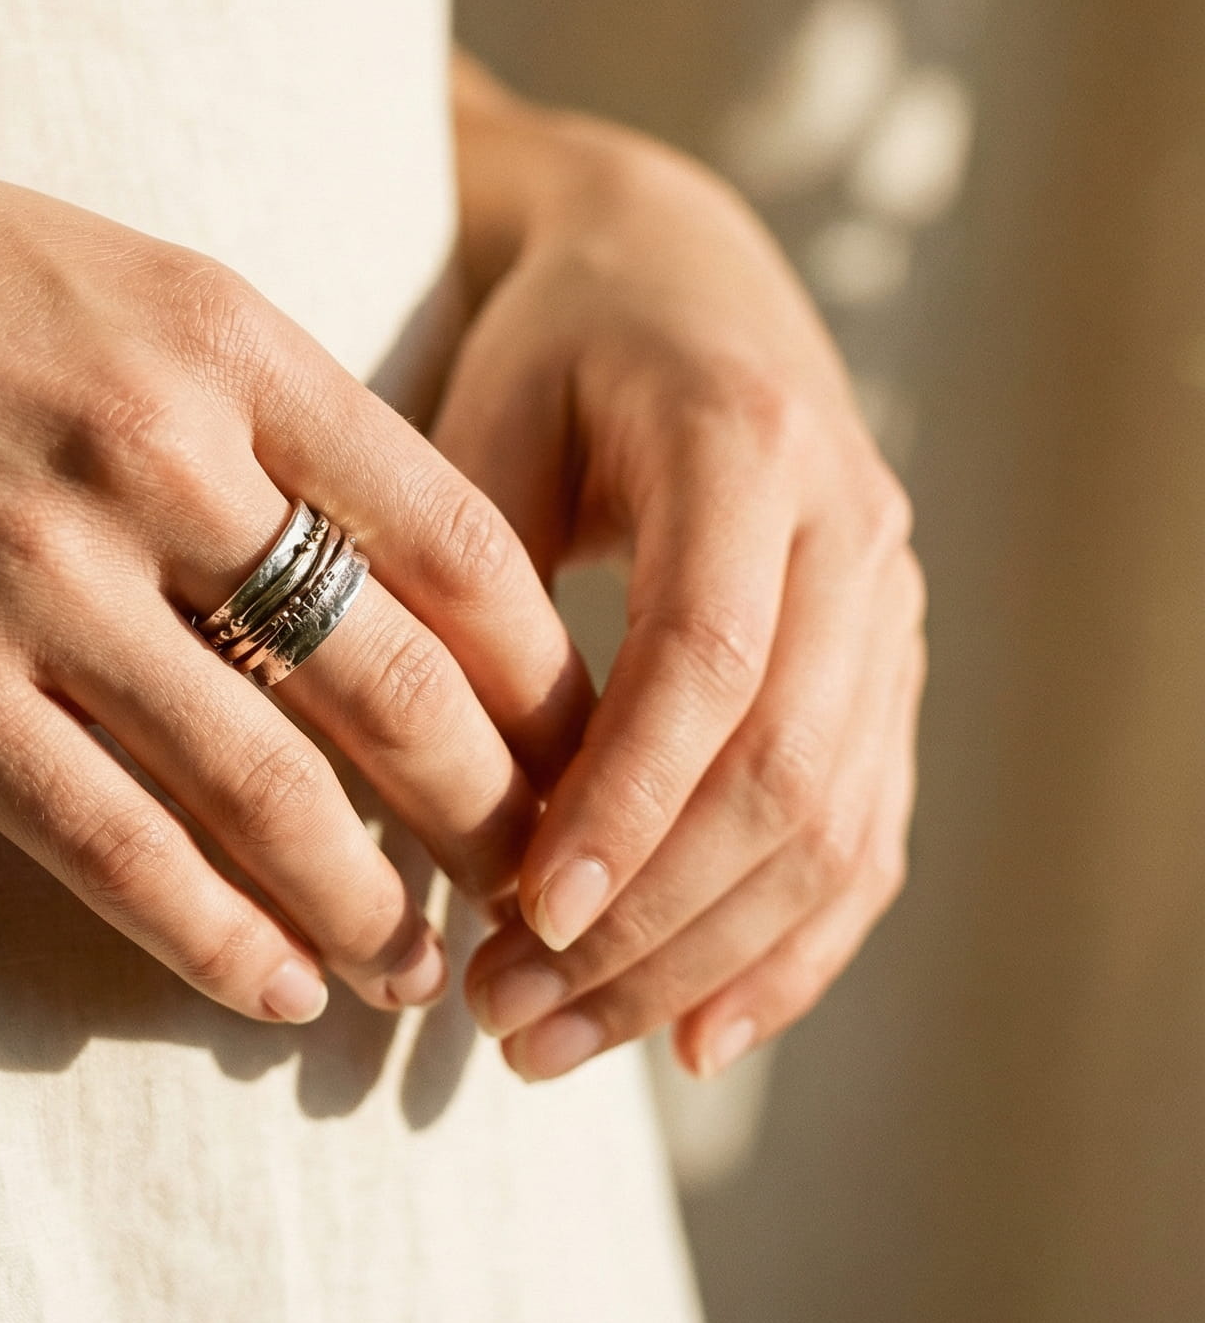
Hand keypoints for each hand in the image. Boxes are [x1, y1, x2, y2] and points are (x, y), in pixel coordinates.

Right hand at [0, 30, 587, 1027]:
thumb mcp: (107, 273)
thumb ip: (248, 395)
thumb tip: (376, 537)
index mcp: (227, 340)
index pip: (461, 540)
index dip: (544, 678)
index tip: (581, 752)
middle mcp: (157, 456)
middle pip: (396, 682)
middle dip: (493, 816)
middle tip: (542, 896)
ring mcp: (36, 574)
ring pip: (267, 788)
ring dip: (365, 906)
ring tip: (416, 975)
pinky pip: (108, 842)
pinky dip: (211, 934)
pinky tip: (269, 990)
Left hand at [436, 56, 923, 1080]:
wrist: (679, 278)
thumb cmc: (548, 351)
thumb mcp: (482, 419)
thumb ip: (465, 587)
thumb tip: (430, 805)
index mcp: (748, 442)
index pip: (709, 655)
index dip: (626, 798)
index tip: (526, 913)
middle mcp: (854, 527)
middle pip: (786, 769)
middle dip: (648, 919)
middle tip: (506, 1017)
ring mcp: (892, 606)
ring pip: (834, 828)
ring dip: (700, 962)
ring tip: (554, 1044)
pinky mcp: (888, 671)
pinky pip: (868, 839)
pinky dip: (788, 953)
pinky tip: (695, 1039)